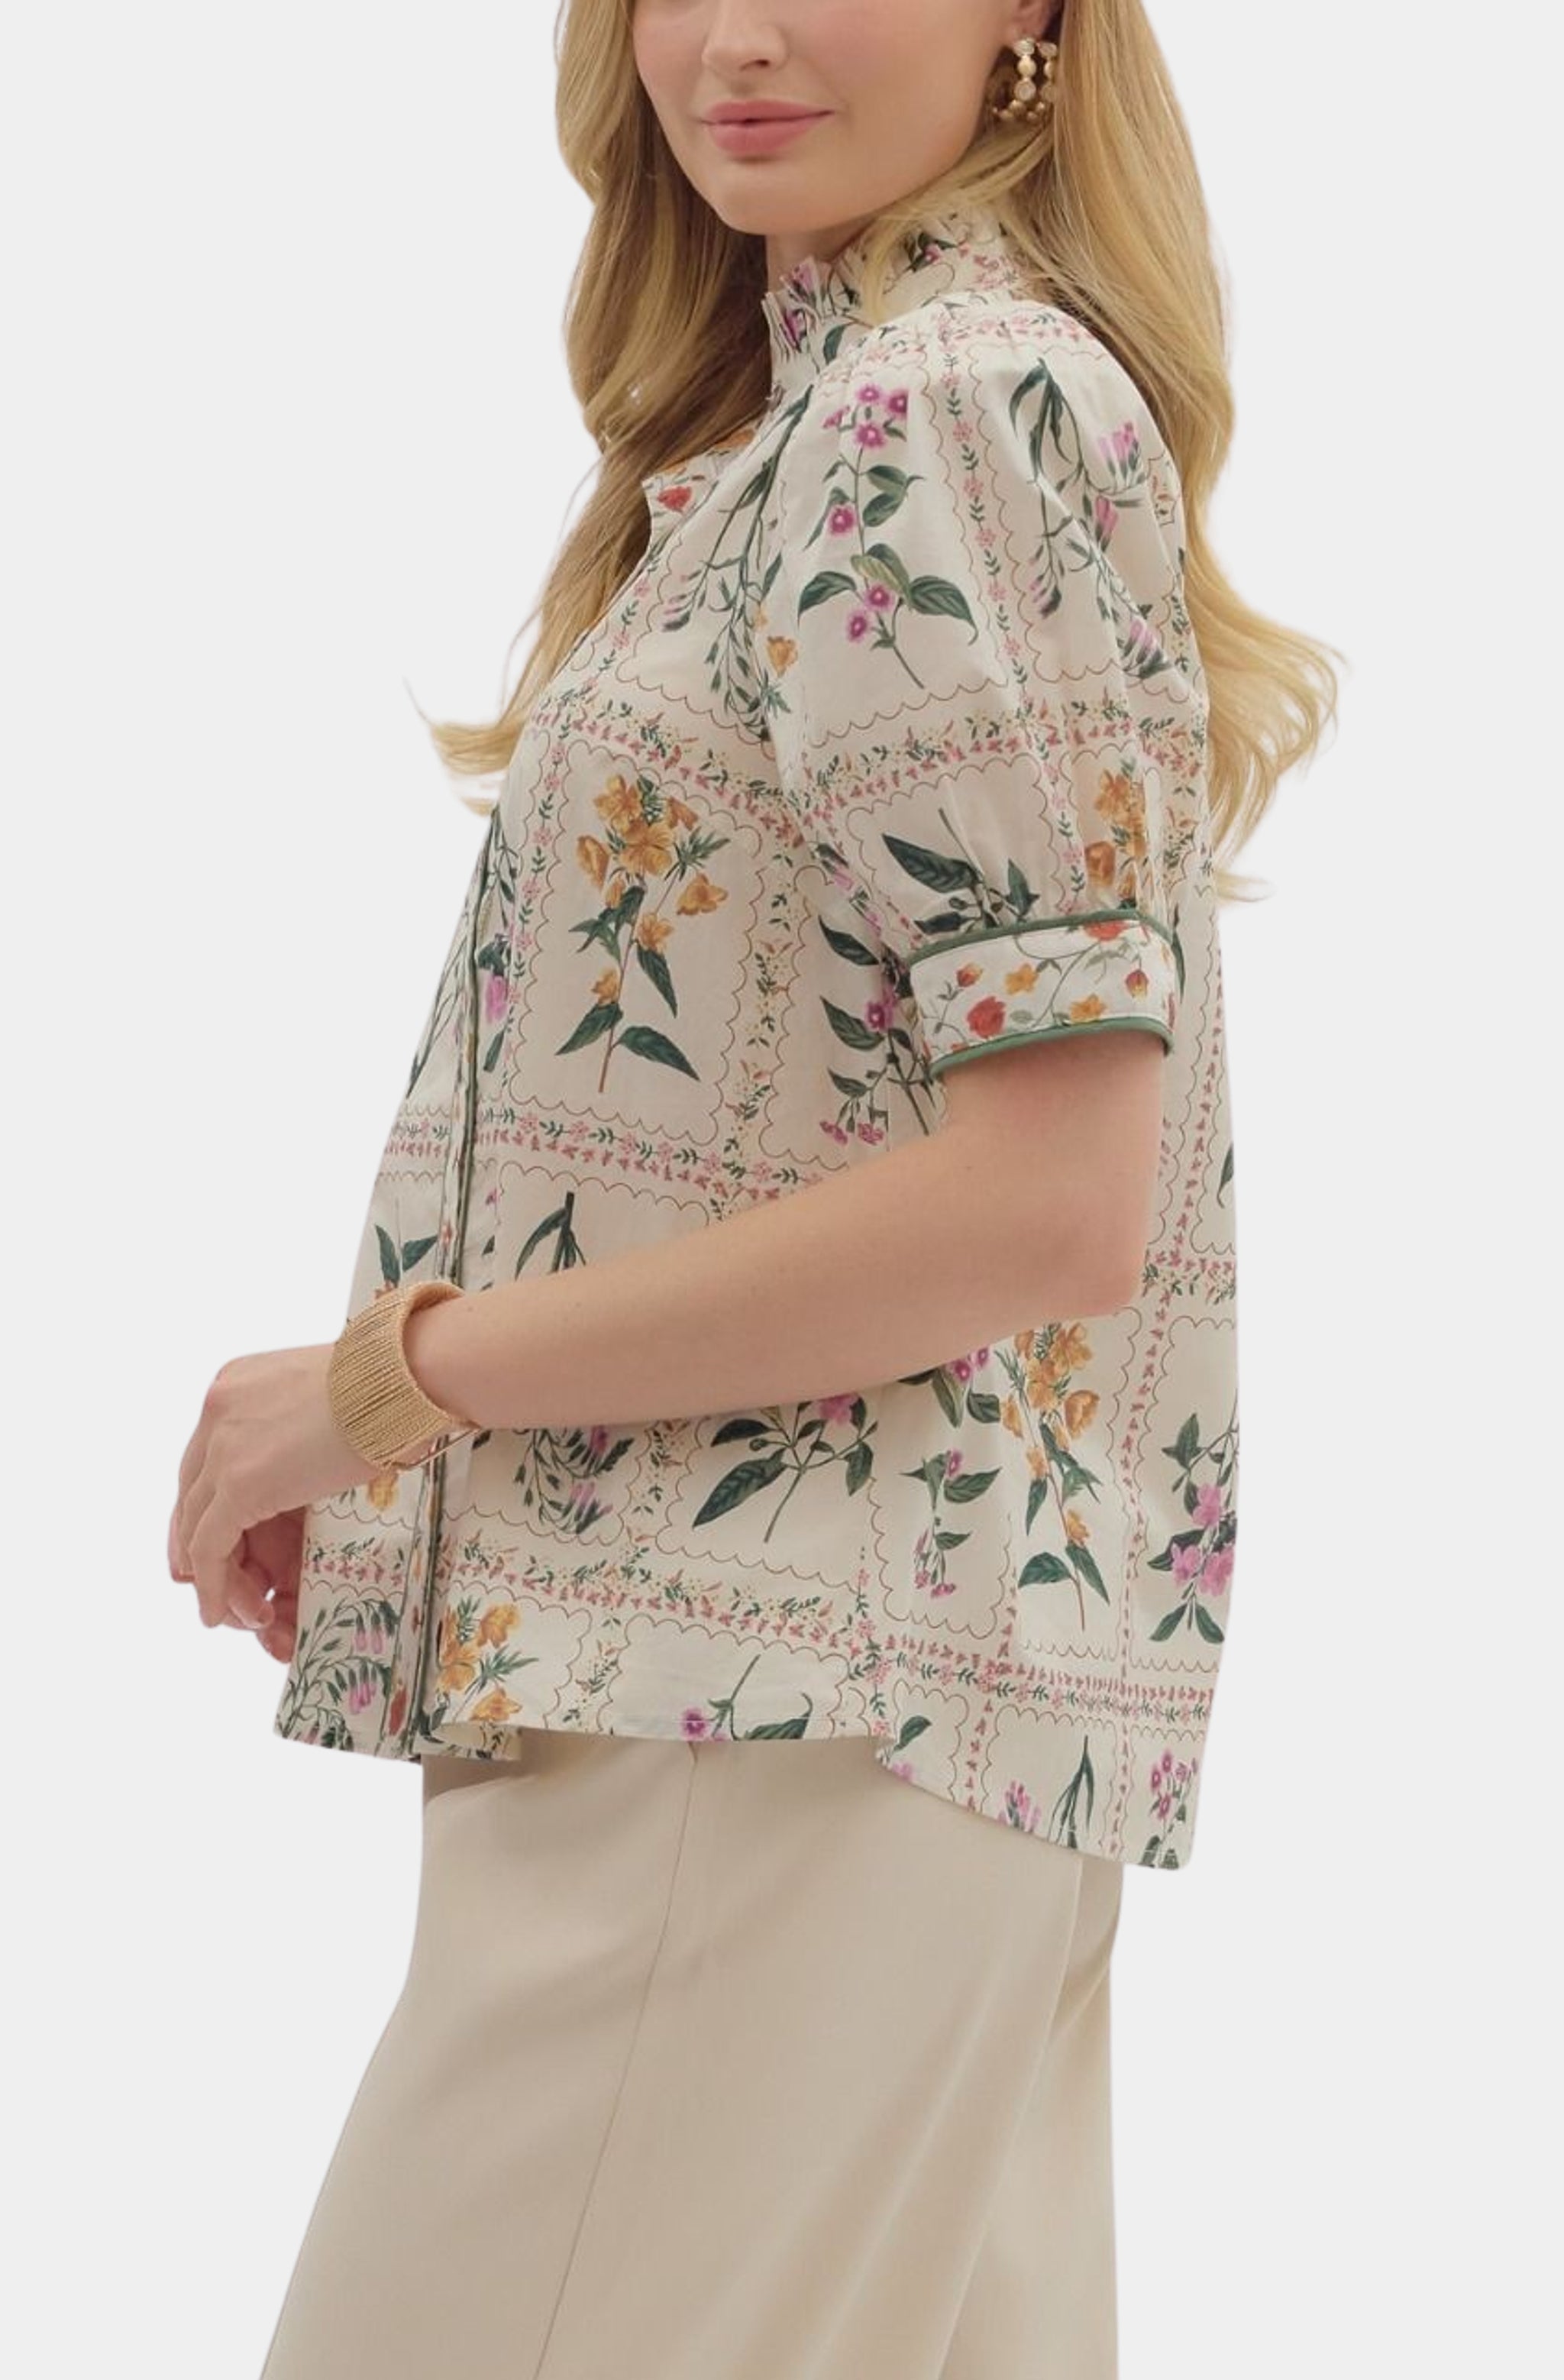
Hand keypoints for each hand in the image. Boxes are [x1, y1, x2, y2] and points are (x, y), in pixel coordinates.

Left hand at [170, 1342, 382, 1633]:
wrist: (407, 1376)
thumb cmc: (389, 1384)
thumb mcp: (323, 1399)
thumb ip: (295, 1427)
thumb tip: (305, 1459)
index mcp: (234, 1384)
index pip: (202, 1458)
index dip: (203, 1505)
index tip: (209, 1538)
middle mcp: (217, 1411)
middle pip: (191, 1493)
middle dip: (196, 1543)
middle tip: (205, 1582)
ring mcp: (223, 1446)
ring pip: (196, 1526)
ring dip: (211, 1576)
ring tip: (232, 1610)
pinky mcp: (240, 1484)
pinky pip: (210, 1548)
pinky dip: (213, 1585)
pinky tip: (221, 1611)